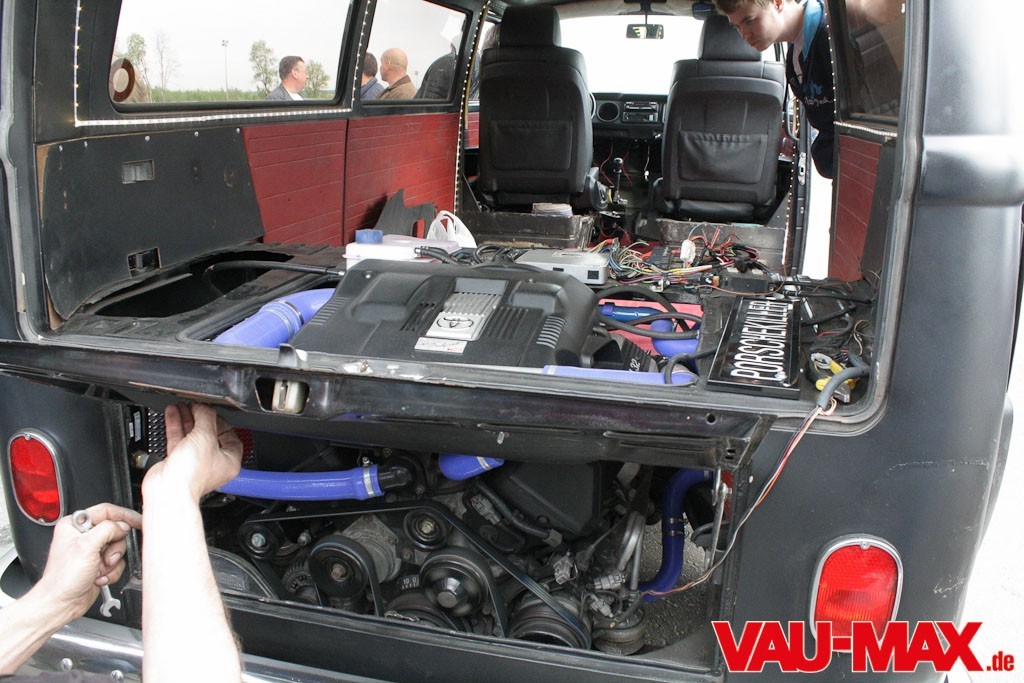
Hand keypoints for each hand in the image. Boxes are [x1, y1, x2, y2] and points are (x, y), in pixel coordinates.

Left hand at [35, 503, 141, 621]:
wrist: (61, 603)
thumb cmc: (63, 577)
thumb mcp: (87, 546)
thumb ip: (108, 529)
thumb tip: (123, 525)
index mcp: (75, 525)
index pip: (106, 511)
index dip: (124, 516)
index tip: (138, 521)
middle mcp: (83, 536)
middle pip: (115, 531)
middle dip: (115, 547)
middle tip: (106, 557)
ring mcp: (92, 551)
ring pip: (118, 548)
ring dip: (112, 562)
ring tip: (100, 569)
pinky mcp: (98, 564)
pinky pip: (117, 562)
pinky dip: (111, 571)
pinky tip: (98, 577)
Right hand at [143, 403, 242, 502]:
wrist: (168, 490)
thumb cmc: (192, 473)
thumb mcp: (205, 437)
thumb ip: (206, 418)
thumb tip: (204, 408)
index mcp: (229, 460)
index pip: (230, 435)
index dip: (221, 421)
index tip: (211, 410)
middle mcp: (213, 462)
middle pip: (209, 434)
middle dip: (200, 417)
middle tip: (195, 405)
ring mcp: (195, 462)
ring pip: (192, 435)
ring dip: (186, 419)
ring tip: (182, 405)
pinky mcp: (178, 462)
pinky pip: (179, 440)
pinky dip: (175, 425)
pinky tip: (172, 413)